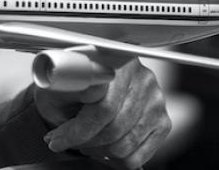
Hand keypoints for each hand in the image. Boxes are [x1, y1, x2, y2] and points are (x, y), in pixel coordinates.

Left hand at [33, 54, 170, 168]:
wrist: (84, 85)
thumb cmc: (69, 86)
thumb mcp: (58, 82)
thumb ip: (64, 82)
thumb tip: (61, 80)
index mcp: (116, 60)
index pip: (103, 107)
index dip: (77, 130)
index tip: (56, 140)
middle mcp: (141, 77)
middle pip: (115, 128)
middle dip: (84, 142)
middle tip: (65, 142)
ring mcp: (155, 99)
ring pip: (125, 145)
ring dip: (98, 151)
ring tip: (83, 141)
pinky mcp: (162, 121)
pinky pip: (138, 156)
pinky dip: (115, 159)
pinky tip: (102, 146)